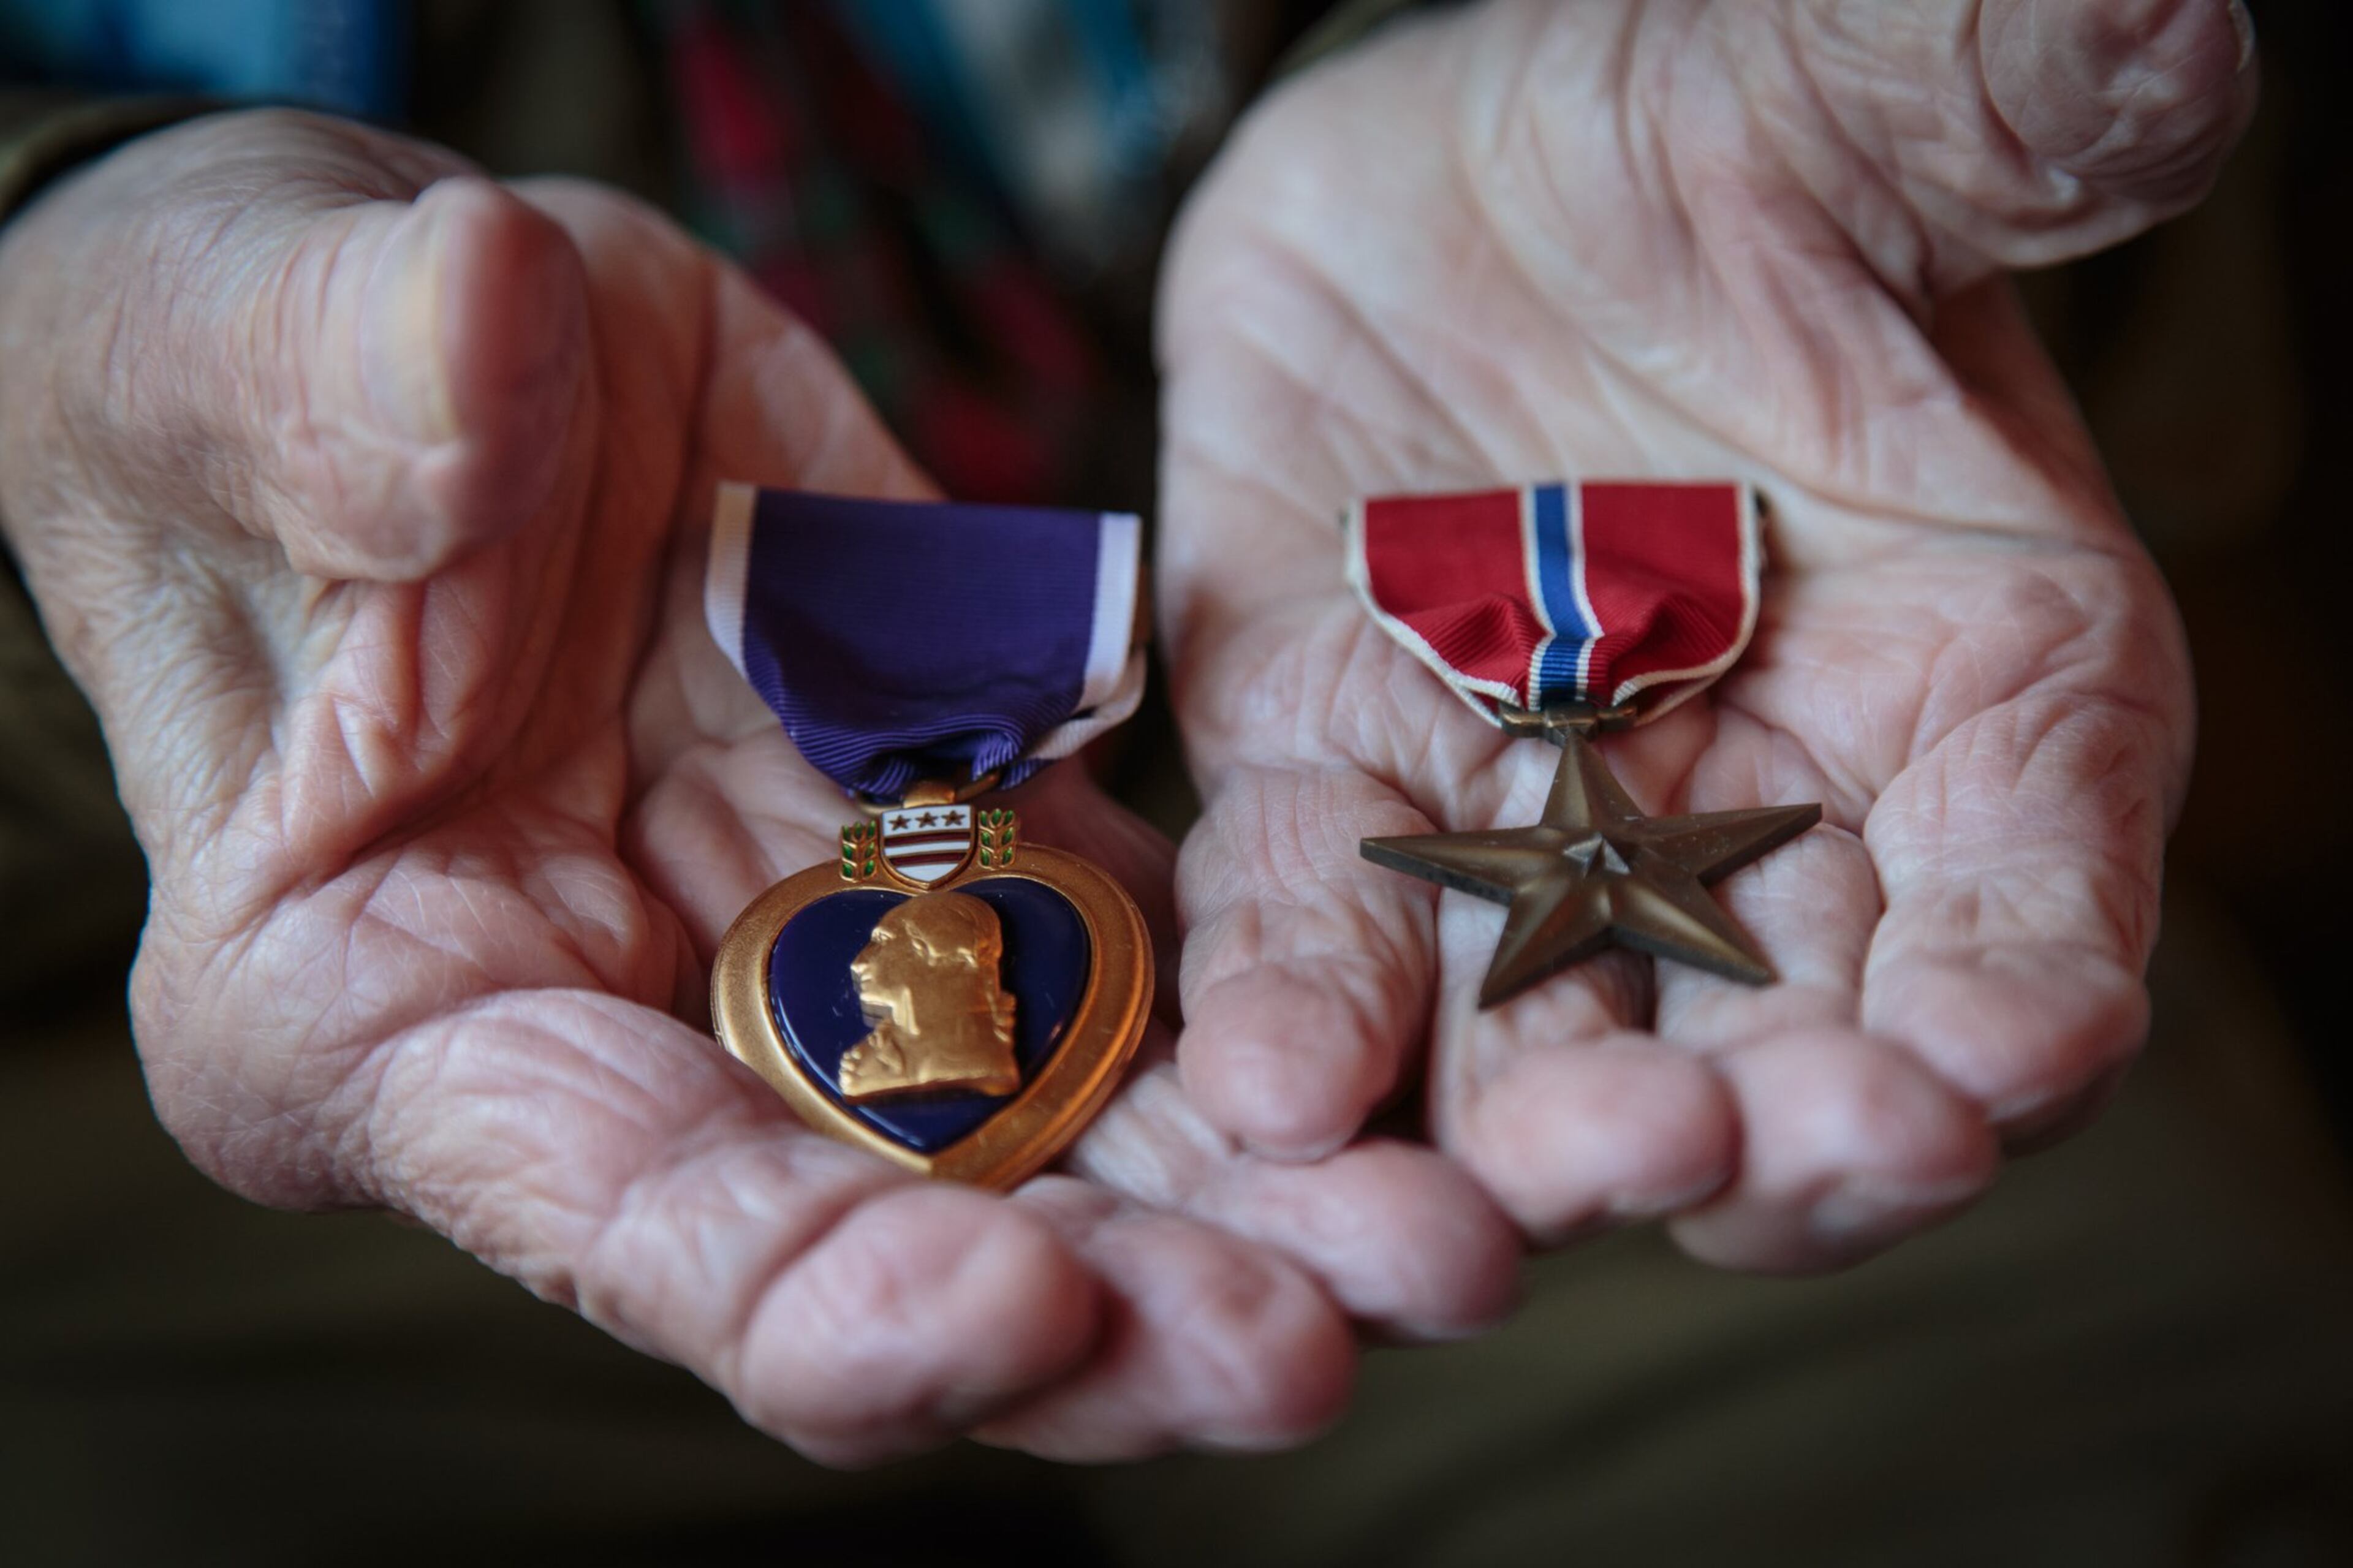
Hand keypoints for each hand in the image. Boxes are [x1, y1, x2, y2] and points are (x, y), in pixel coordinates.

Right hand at [0, 110, 1518, 1462]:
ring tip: (1453, 1246)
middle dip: (1111, 1311)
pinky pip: (1149, 957)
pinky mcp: (979, 841)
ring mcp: (836, 962)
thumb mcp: (255, 358)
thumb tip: (475, 349)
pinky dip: (1283, 1020)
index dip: (818, 1294)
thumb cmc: (263, 372)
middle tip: (1315, 1339)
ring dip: (1256, 1208)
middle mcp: (650, 1045)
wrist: (444, 345)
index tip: (1012, 1304)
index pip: (624, 1222)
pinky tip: (1449, 1063)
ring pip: (1067, 1138)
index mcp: (408, 1021)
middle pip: (898, 1241)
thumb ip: (352, 395)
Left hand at [1158, 0, 2254, 1268]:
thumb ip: (1995, 115)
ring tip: (1470, 1212)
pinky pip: (1321, 929)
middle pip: (1796, 1049)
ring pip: (1545, 1047)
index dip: (2019, 1005)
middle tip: (1714, 1159)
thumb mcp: (1845, 109)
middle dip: (1760, 1134)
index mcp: (1978, 688)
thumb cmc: (1704, 135)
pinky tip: (1264, 1092)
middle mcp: (1771, 808)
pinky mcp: (1334, 784)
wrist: (1460, 166)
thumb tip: (2165, 38)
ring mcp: (1538, 826)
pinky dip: (1299, 1014)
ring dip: (1512, 1142)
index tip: (1982, 1074)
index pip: (2036, 901)